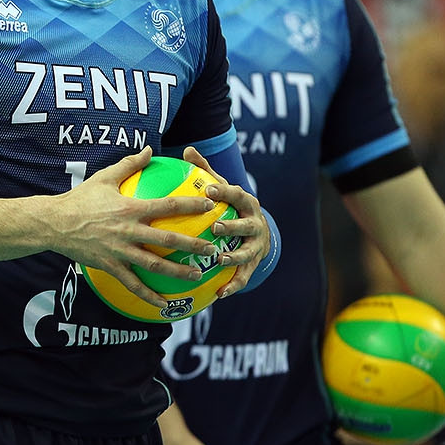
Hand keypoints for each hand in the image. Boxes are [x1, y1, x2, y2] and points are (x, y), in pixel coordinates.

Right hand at [52, 147, 222, 309]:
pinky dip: (149, 296)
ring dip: (178, 272)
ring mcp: (120, 250)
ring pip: (154, 265)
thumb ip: (129, 164)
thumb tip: (149, 149)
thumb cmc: (80, 198)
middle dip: (193, 245)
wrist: (53, 223)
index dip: (191, 205)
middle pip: (167, 239)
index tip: (210, 206)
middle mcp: (128, 231)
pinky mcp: (110, 266)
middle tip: (213, 249)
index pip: (167, 205)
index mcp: (130, 208)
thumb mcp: (104, 177)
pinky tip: (163, 305)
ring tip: (197, 276)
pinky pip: (132, 285)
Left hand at [181, 147, 269, 298]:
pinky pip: (243, 276)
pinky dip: (233, 285)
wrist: (257, 232)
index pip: (237, 194)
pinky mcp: (253, 264)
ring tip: (220, 260)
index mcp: (246, 203)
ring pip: (248, 252)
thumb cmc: (230, 205)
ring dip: (235, 257)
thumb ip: (206, 171)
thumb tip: (187, 150)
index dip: (225, 191)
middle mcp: (254, 223)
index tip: (210, 189)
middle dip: (233, 226)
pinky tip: (219, 293)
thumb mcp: (221, 187)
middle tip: (216, 227)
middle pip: (246, 225)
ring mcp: (256, 245)